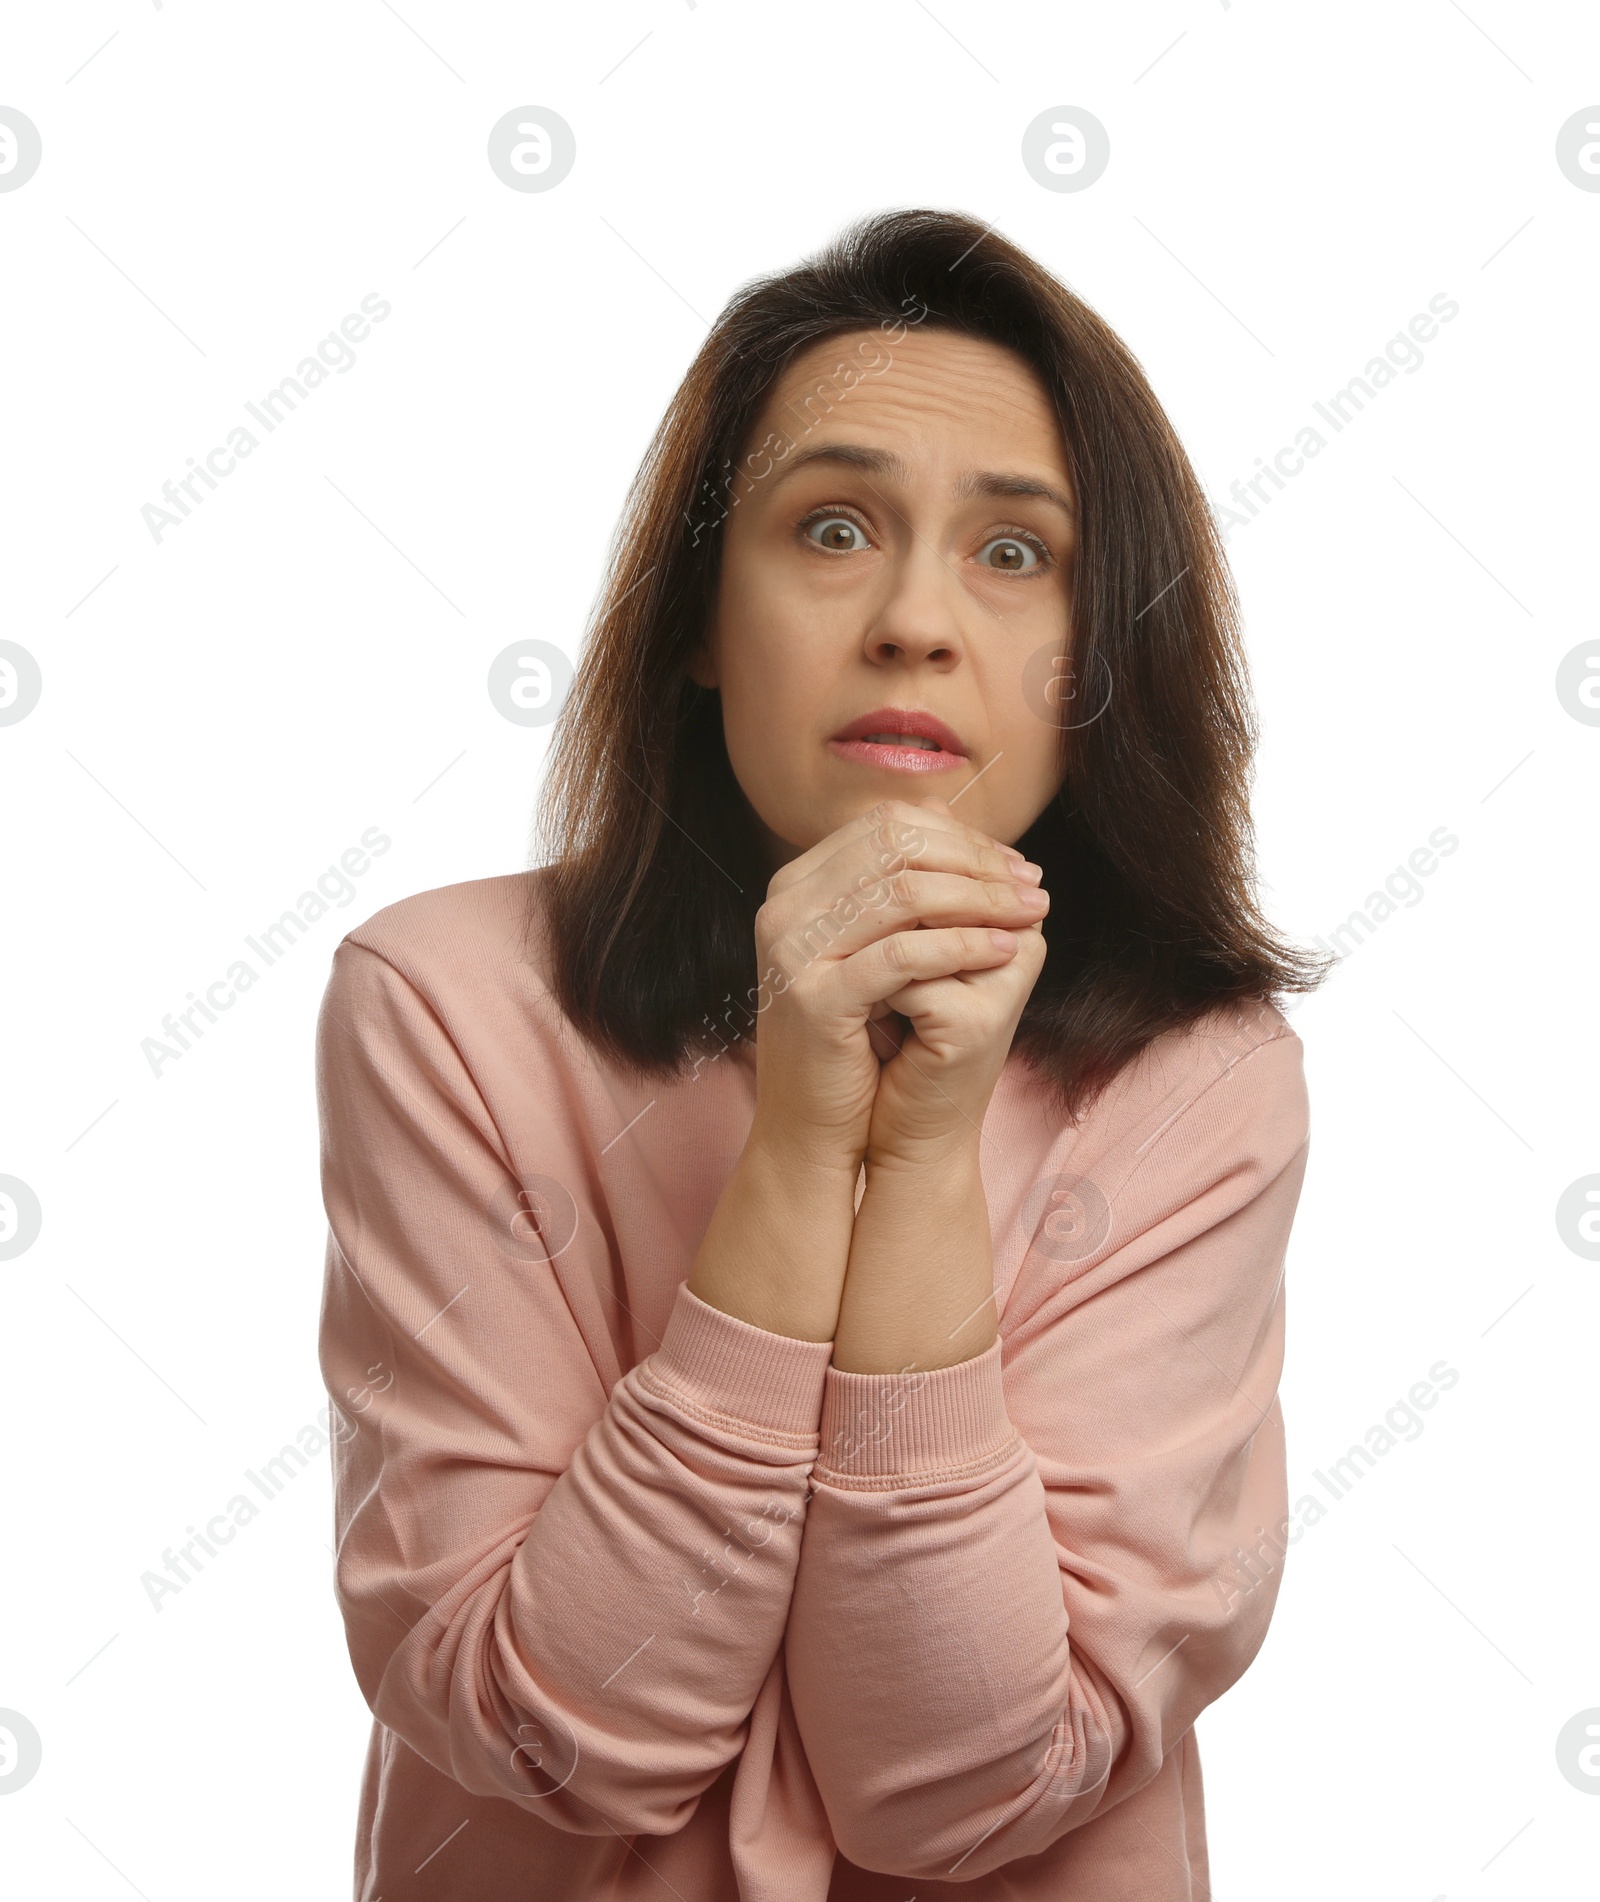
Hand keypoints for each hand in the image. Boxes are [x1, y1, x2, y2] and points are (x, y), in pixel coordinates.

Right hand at [747, 799, 1046, 1173]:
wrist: (809, 1124)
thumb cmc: (853, 1038)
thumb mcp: (874, 946)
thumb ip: (898, 882)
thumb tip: (946, 807)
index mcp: (797, 884)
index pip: (888, 826)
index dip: (960, 837)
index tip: (1015, 864)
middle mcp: (784, 905)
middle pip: (898, 848)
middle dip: (977, 862)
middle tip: (1033, 884)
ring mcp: (792, 947)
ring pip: (904, 893)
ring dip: (981, 899)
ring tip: (1031, 913)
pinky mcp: (813, 995)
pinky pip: (903, 954)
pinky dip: (962, 946)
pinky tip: (1006, 951)